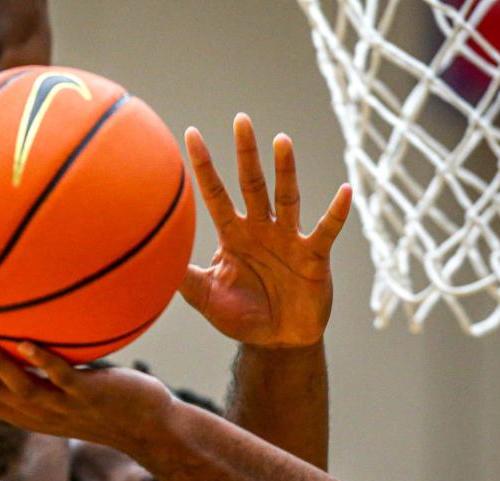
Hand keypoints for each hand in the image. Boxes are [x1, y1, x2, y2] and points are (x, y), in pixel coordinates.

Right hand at [0, 325, 172, 452]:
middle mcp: (32, 411)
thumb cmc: (102, 402)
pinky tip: (28, 342)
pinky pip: (61, 376)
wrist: (145, 428)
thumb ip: (35, 365)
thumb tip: (16, 328)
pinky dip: (43, 361)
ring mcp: (58, 405)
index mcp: (20, 409)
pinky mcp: (86, 395)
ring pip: (16, 384)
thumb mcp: (60, 386)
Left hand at [182, 114, 351, 346]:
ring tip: (281, 140)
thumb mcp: (207, 299)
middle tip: (240, 120)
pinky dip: (336, 212)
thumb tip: (153, 263)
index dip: (203, 166)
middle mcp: (260, 228)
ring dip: (285, 170)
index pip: (214, 194)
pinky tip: (345, 191)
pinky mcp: (314, 256)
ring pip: (286, 197)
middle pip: (251, 184)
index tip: (190, 134)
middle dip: (245, 154)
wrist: (277, 342)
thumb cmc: (241, 316)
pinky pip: (326, 230)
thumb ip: (186, 280)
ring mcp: (288, 239)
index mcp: (232, 235)